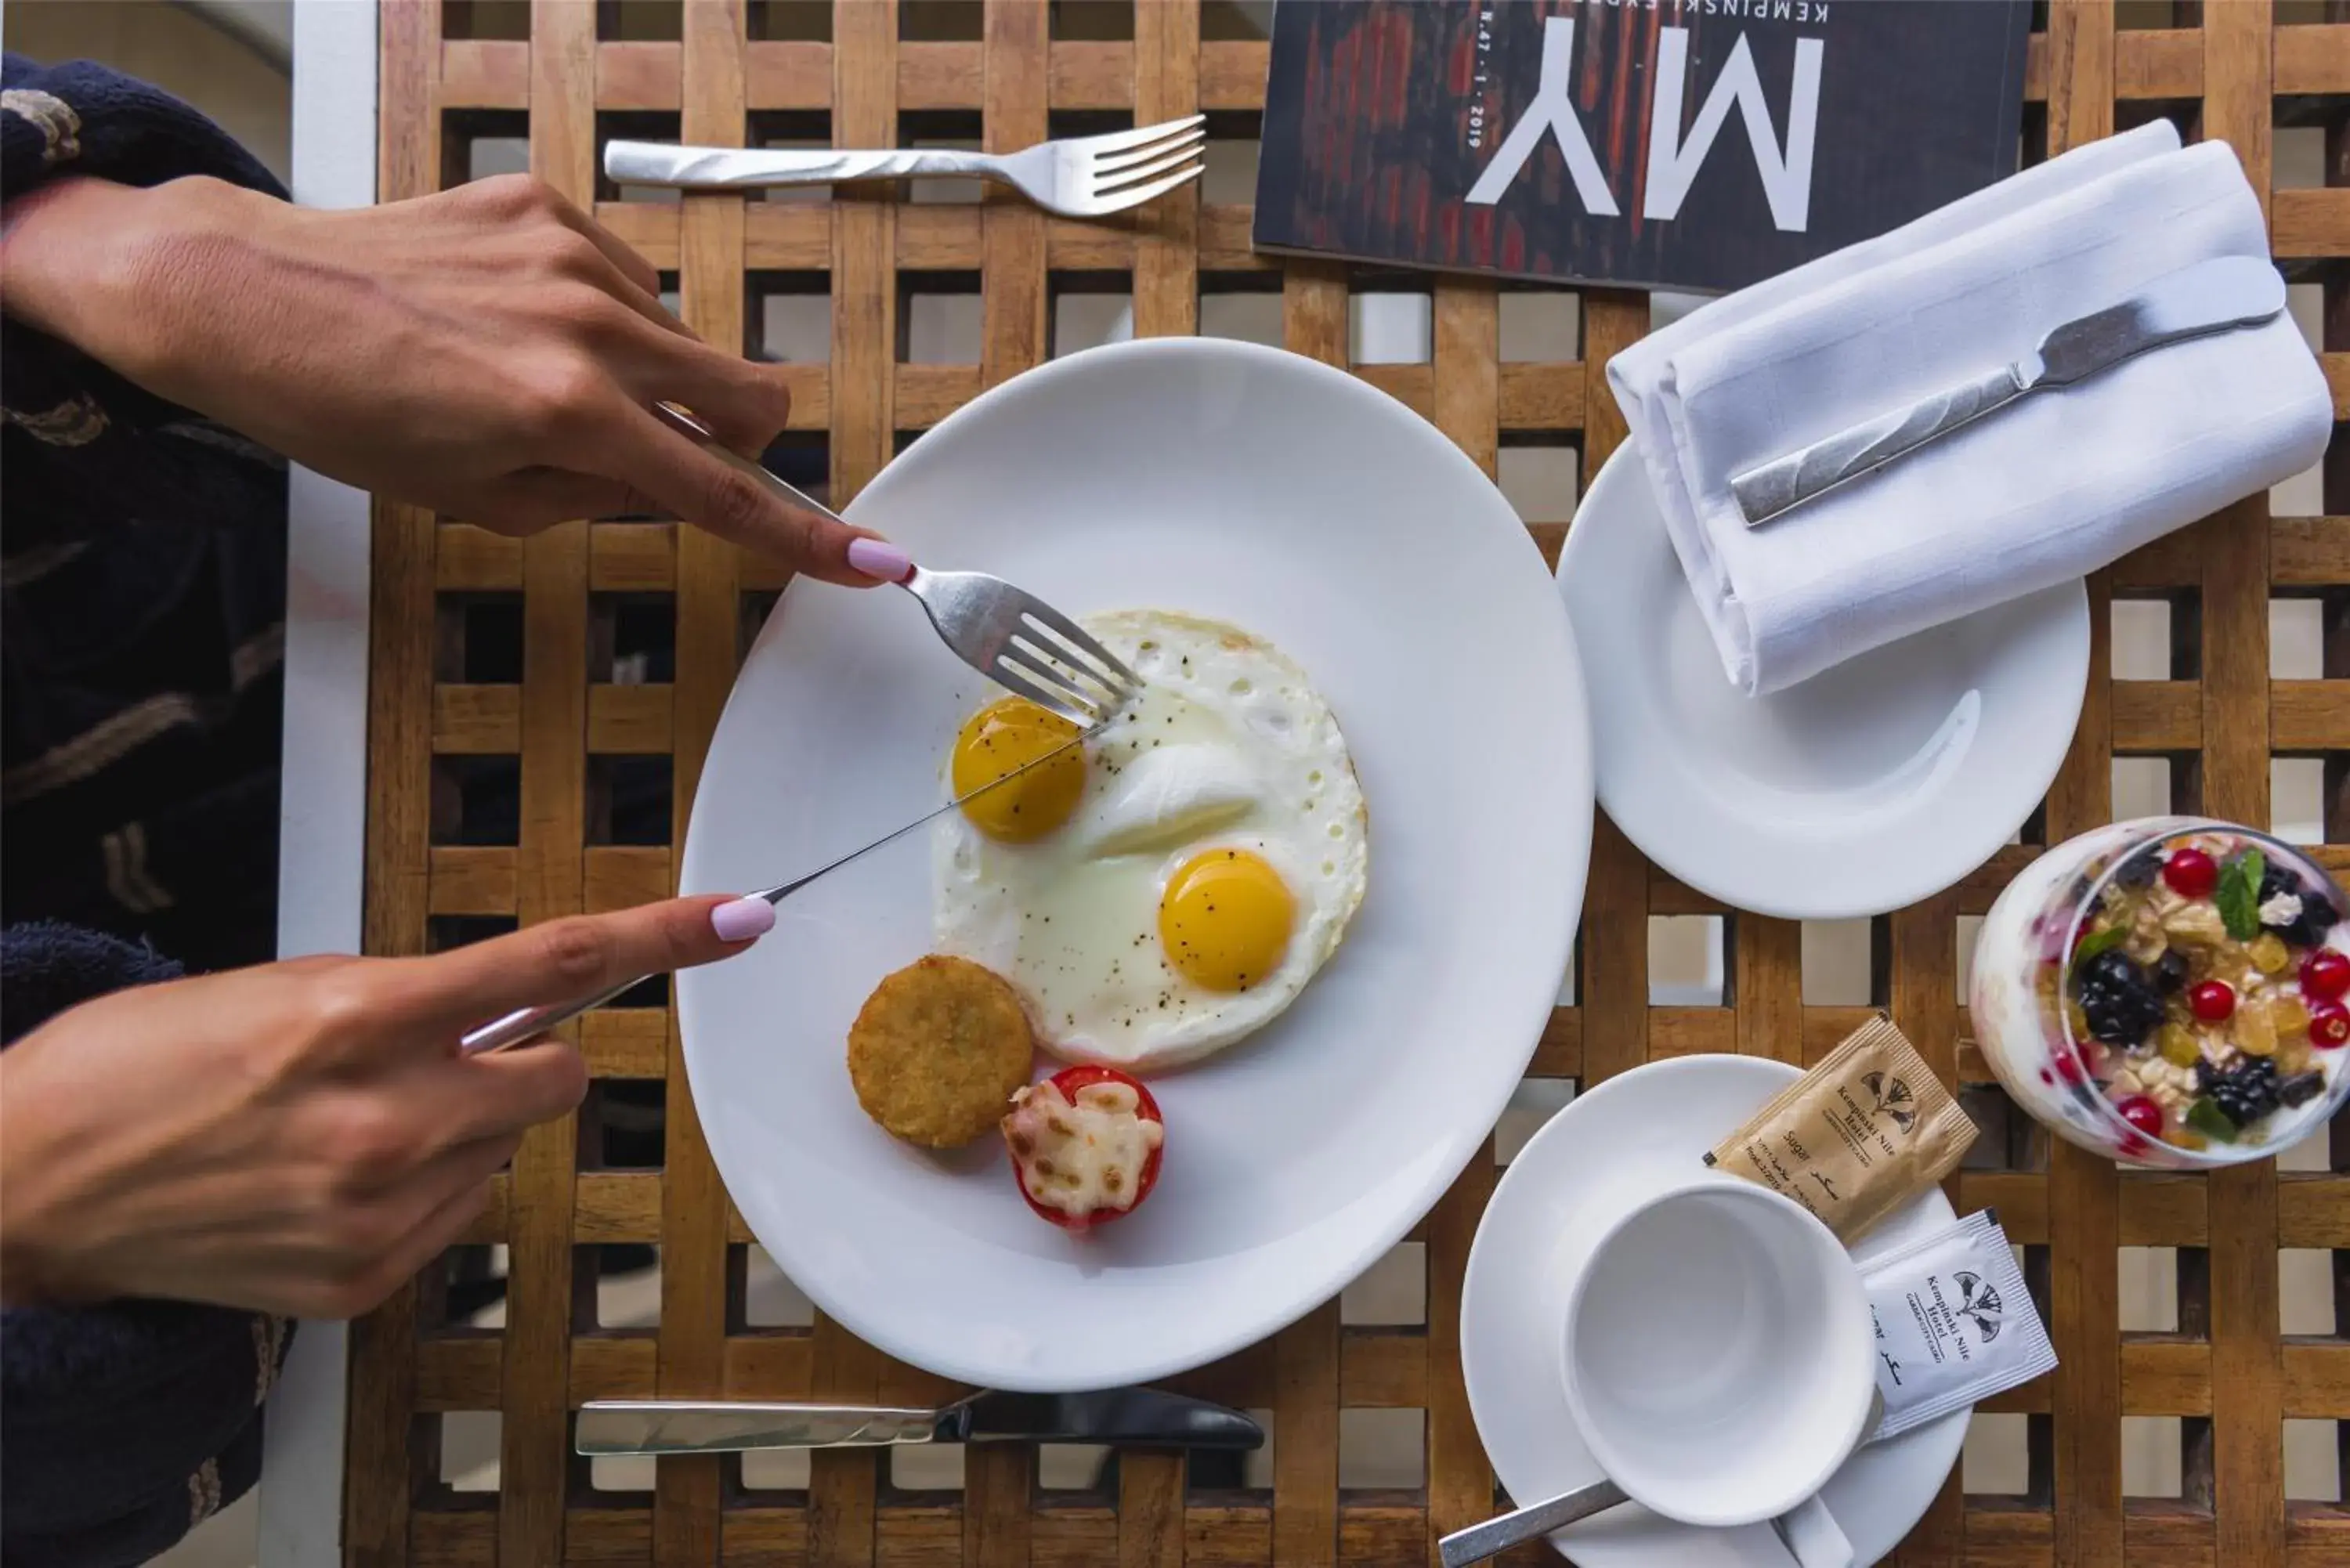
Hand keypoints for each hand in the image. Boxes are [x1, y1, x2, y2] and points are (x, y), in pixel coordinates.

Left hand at [0, 173, 904, 584]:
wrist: (239, 298)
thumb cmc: (341, 411)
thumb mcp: (475, 497)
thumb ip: (597, 494)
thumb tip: (672, 484)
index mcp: (567, 415)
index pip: (720, 491)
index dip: (806, 537)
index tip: (877, 560)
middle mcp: (586, 327)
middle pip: (748, 392)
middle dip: (734, 435)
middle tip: (661, 452)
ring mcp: (568, 255)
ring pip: (680, 336)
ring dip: (646, 374)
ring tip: (535, 377)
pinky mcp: (540, 204)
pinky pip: (622, 277)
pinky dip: (597, 313)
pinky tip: (515, 320)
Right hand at [0, 893, 775, 1317]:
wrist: (29, 1185)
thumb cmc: (140, 1070)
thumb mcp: (280, 989)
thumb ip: (407, 996)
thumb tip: (505, 1004)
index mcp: (361, 1019)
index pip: (553, 965)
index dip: (661, 939)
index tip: (738, 920)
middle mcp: (386, 1120)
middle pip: (558, 1078)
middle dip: (518, 1062)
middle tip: (430, 1060)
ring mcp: (380, 1211)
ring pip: (504, 1152)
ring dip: (456, 1131)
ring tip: (338, 1129)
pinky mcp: (366, 1280)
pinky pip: (455, 1217)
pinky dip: (414, 1196)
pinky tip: (324, 1186)